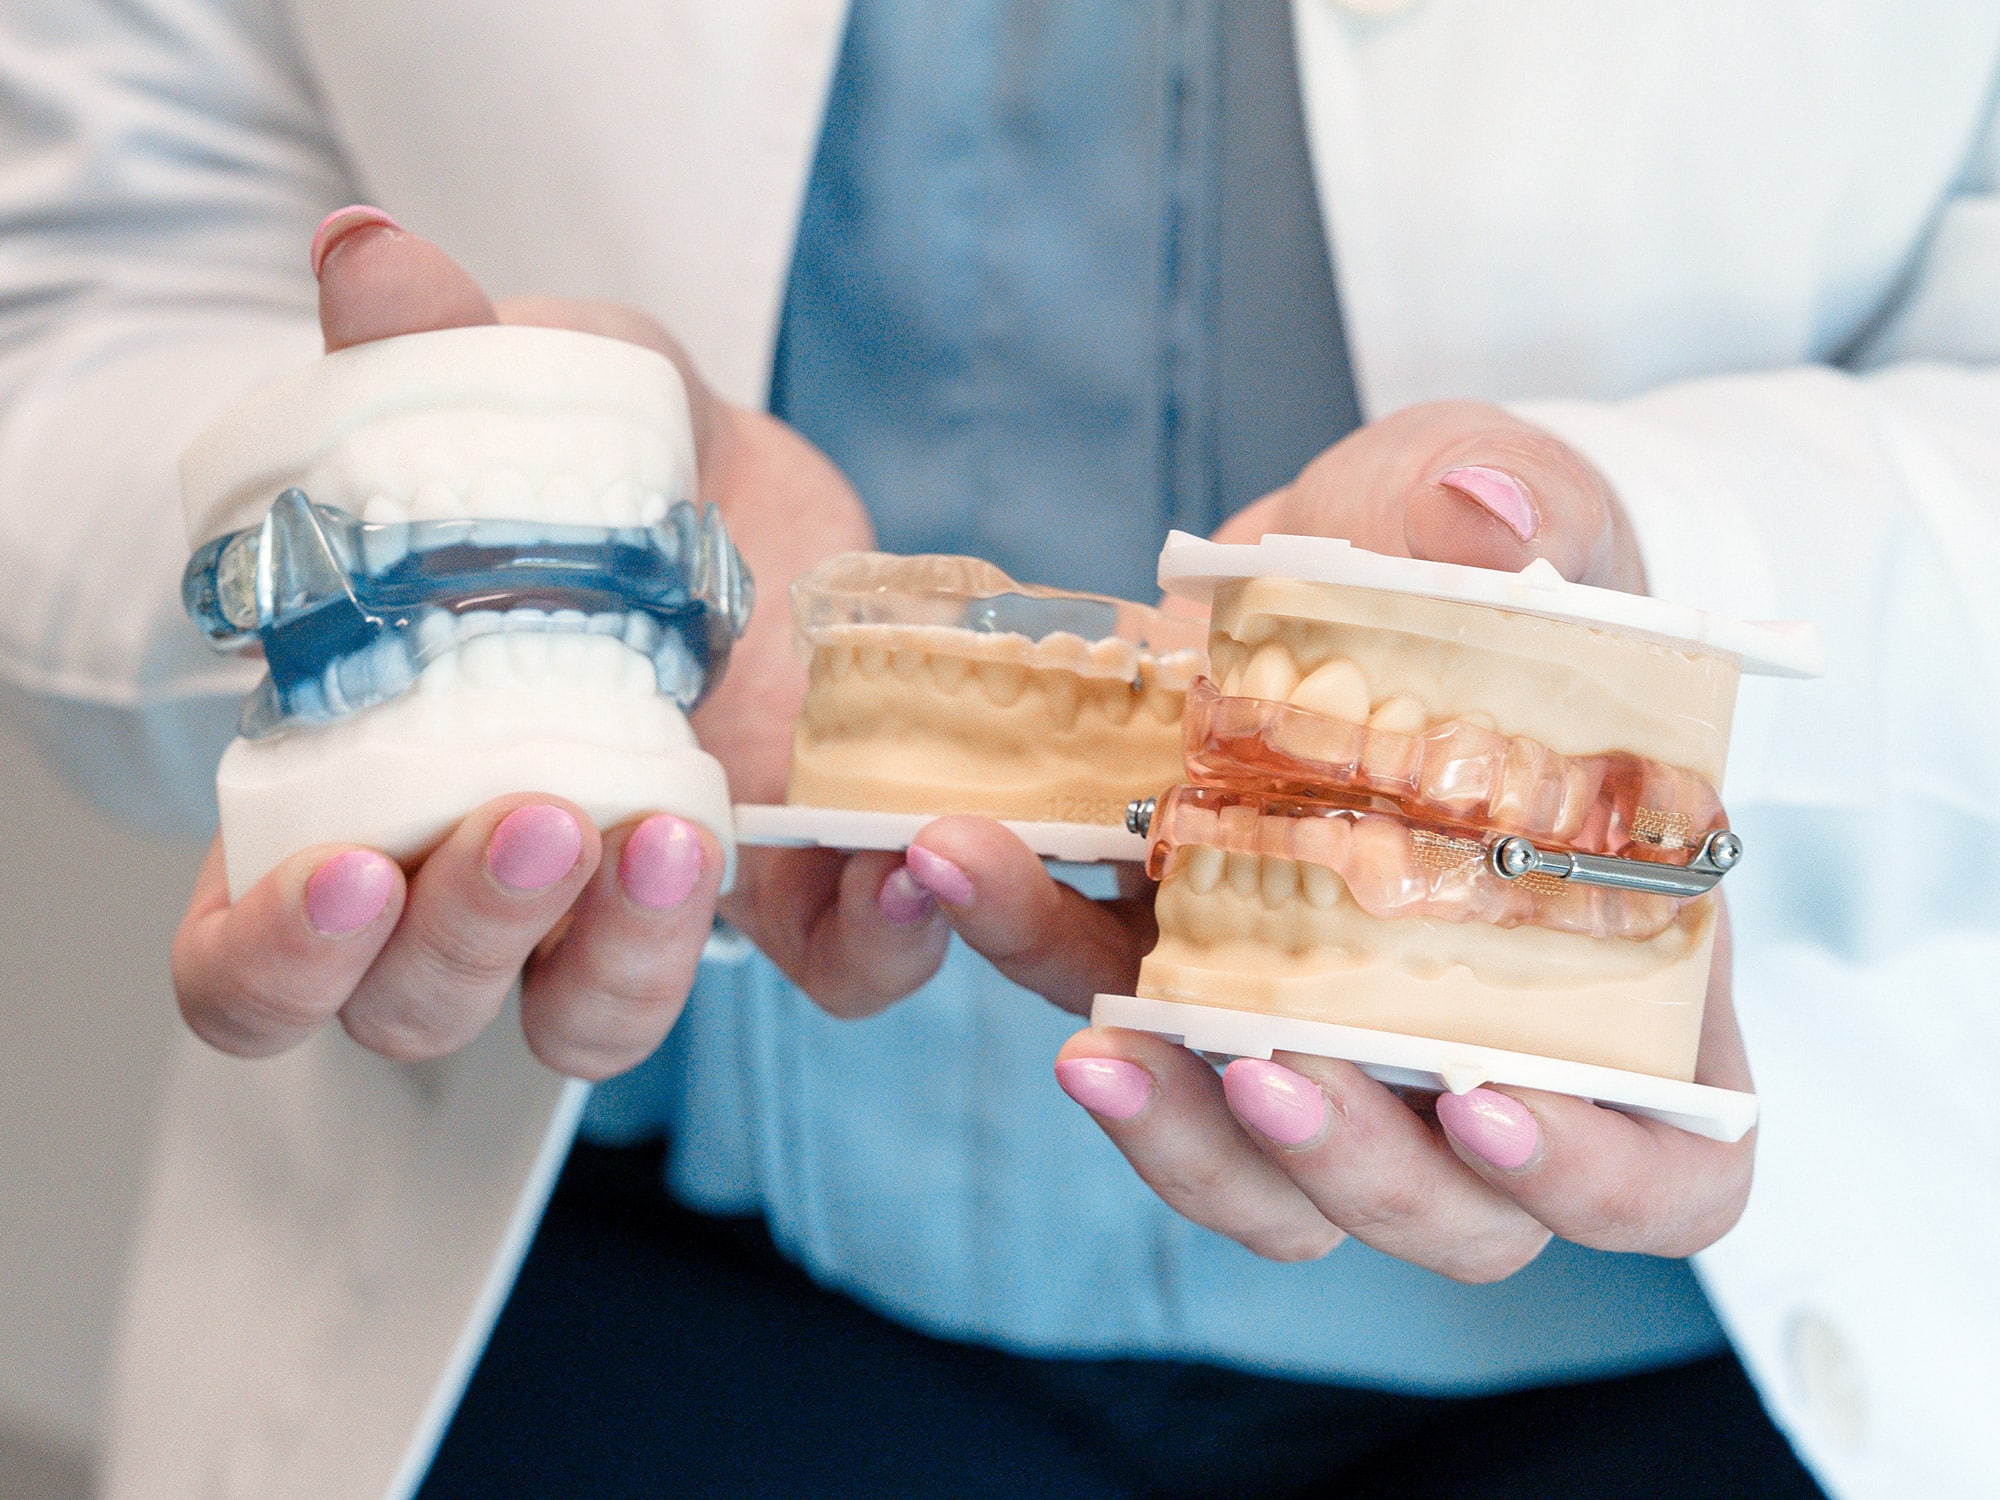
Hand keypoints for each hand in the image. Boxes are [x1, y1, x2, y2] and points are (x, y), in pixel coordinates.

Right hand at [174, 209, 939, 1074]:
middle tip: (548, 815)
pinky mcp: (791, 896)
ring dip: (632, 957)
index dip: (278, 956)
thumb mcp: (508, 392)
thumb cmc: (570, 461)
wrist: (722, 487)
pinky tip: (898, 852)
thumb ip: (428, 351)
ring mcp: (631, 912)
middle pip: (425, 1003)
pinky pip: (828, 974)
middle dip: (476, 930)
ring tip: (680, 836)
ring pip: (594, 1019)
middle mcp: (478, 888)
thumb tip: (366, 256)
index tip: (346, 875)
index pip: (252, 962)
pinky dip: (869, 939)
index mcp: (353, 795)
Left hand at [888, 401, 1753, 1274]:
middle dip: (1355, 1163)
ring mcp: (1326, 1038)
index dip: (1592, 1170)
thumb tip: (1495, 513)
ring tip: (1095, 1049)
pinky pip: (1130, 1046)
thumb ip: (1525, 503)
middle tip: (1263, 1070)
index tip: (1486, 1099)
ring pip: (1278, 1187)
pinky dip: (1048, 979)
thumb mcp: (1510, 501)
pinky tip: (981, 886)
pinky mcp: (1187, 985)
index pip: (1670, 1160)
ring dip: (1186, 1142)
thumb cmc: (1476, 563)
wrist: (1344, 565)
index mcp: (1620, 968)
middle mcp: (1477, 1040)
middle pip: (1450, 1210)